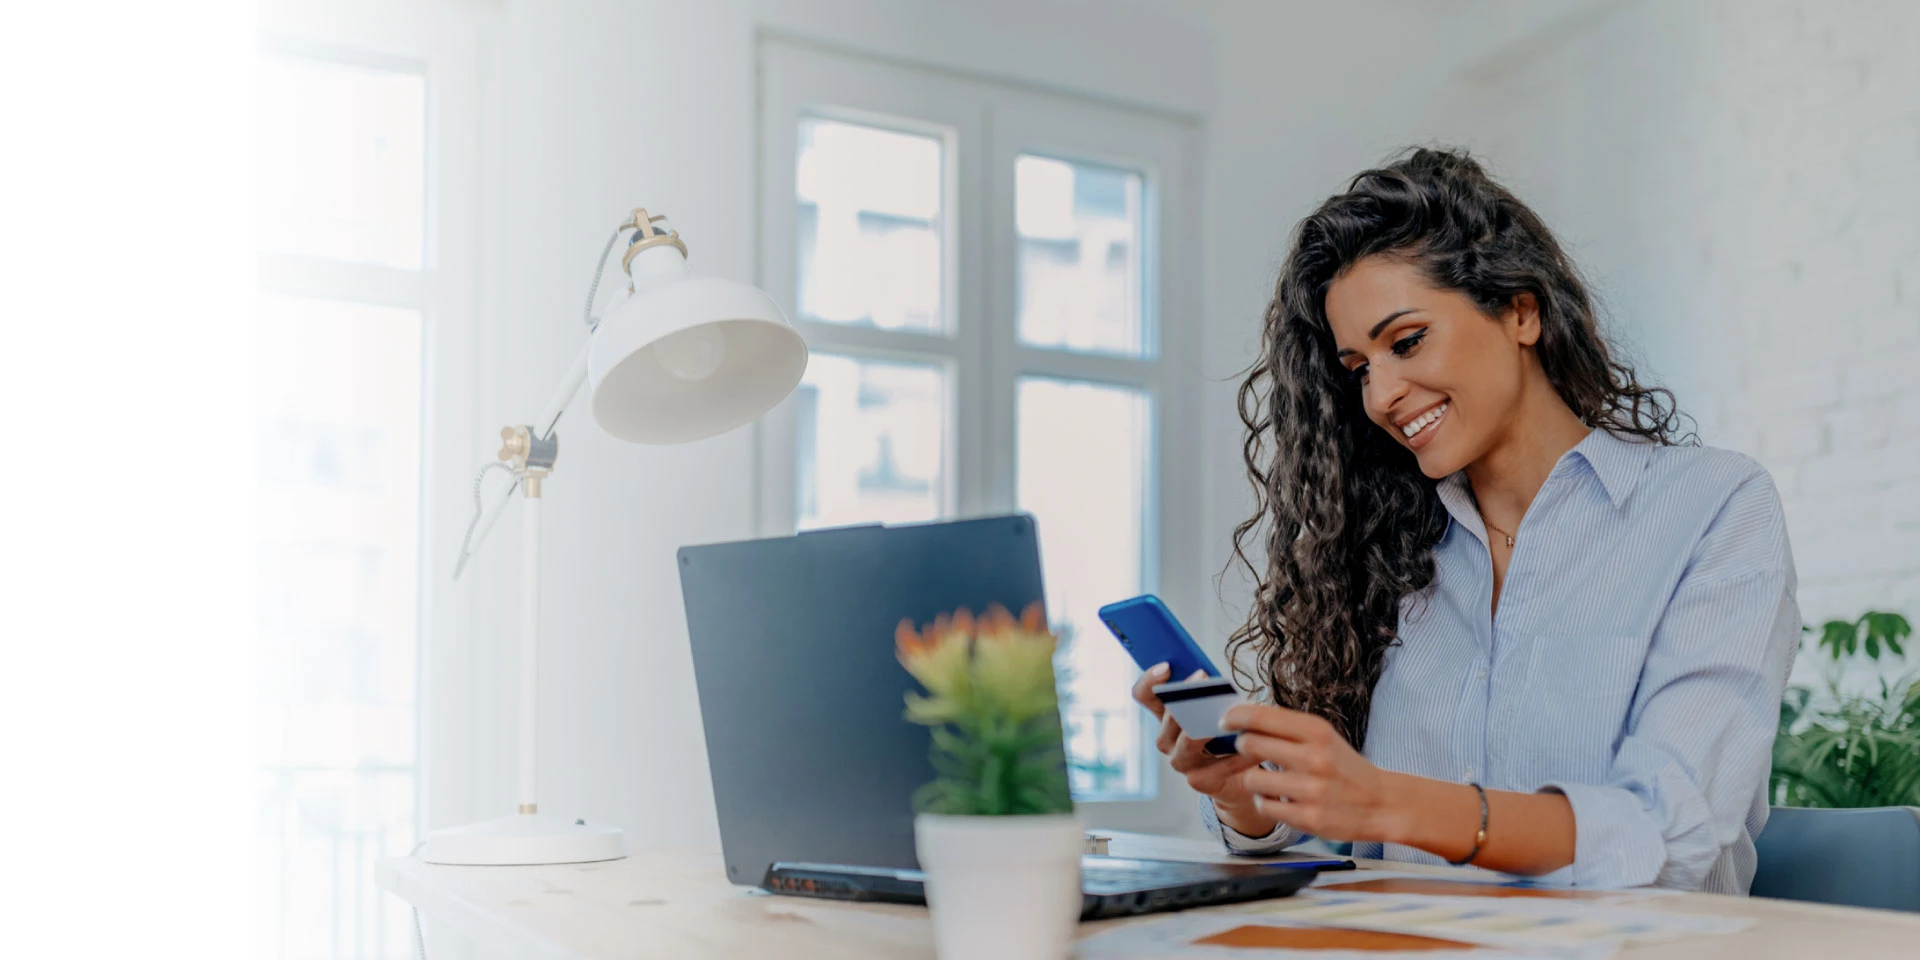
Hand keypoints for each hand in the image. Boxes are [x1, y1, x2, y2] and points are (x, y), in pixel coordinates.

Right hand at [1132, 664, 1265, 829]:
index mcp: (1166, 717)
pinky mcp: (1200, 782)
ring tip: (1224, 717)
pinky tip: (1253, 748)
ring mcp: (1181, 762)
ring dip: (1205, 728)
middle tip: (1202, 678)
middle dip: (1185, 696)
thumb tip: (1211, 677)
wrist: (1239, 777)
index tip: (1166, 666)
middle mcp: (1168, 740)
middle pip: (1168, 717)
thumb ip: (1209, 694)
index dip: (1150, 680)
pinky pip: (1218, 767)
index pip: (1145, 695)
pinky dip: (1237, 757)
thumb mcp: (1216, 709)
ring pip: (1187, 742)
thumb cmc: (1226, 735)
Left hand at [1221, 703, 1401, 843]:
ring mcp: (1311, 790)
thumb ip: (1287, 727)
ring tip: (1270, 780)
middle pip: (1249, 744)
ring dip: (1255, 780)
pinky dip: (1266, 803)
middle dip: (1242, 747)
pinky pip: (1264, 807)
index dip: (1235, 717)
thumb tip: (1243, 717)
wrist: (1381, 803)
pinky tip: (1281, 800)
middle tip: (1248, 751)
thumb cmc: (1344, 767)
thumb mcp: (1323, 736)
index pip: (1261, 716)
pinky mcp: (1308, 818)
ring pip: (1252, 779)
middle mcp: (1314, 758)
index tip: (1225, 721)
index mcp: (1317, 731)